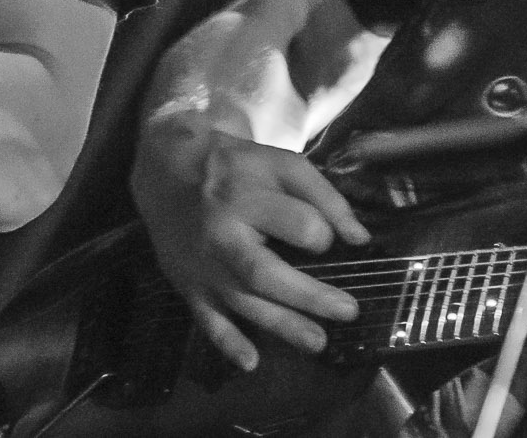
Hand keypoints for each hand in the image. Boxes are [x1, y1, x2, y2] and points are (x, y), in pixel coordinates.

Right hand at [128, 113, 369, 370]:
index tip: (326, 240)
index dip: (321, 234)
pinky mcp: (188, 285)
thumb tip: (359, 238)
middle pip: (265, 272)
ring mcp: (203, 264)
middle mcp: (221, 234)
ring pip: (243, 301)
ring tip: (318, 342)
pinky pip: (206, 320)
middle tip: (349, 311)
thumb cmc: (235, 167)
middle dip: (310, 296)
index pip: (296, 222)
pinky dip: (228, 343)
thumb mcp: (280, 163)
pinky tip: (251, 362)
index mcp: (245, 195)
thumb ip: (324, 195)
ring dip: (282, 326)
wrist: (167, 170)